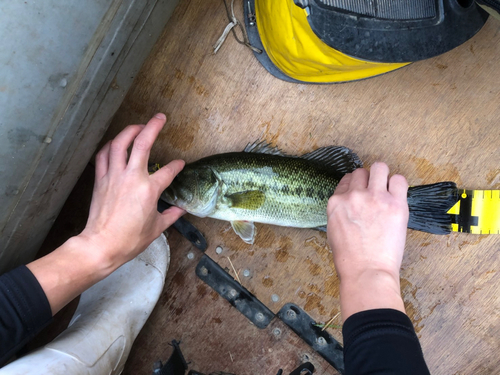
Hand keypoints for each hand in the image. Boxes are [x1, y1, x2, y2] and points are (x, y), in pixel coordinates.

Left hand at [27, 114, 184, 314]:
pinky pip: (103, 156)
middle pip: (143, 144)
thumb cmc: (130, 239)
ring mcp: (114, 176)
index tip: (180, 164)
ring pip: (120, 144)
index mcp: (149, 190)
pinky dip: (109, 146)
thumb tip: (180, 210)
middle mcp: (132, 177)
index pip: (168, 171)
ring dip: (129, 131)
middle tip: (160, 118)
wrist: (102, 245)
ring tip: (138, 126)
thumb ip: (171, 215)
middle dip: (153, 127)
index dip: (176, 166)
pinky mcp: (100, 180)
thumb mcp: (156, 228)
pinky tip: (115, 143)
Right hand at [326, 162, 408, 319]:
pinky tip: (397, 197)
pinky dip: (398, 185)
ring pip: (379, 168)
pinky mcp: (395, 203)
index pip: (346, 180)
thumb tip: (352, 205)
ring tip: (387, 190)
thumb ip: (341, 212)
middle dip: (368, 181)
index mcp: (336, 202)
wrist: (367, 272)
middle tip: (375, 194)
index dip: (355, 186)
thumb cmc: (350, 259)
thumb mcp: (334, 231)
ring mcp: (375, 197)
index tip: (361, 193)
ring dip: (383, 177)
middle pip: (361, 172)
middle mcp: (354, 195)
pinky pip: (399, 180)